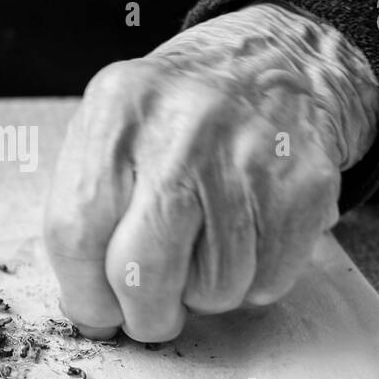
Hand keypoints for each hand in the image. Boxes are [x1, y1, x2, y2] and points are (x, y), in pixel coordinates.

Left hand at [43, 3, 378, 341]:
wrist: (276, 63)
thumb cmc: (177, 116)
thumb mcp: (114, 127)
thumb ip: (87, 207)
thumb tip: (89, 308)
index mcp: (118, 110)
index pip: (75, 230)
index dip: (83, 294)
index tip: (96, 314)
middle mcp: (182, 128)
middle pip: (142, 272)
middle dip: (143, 315)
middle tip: (148, 315)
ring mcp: (248, 158)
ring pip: (212, 289)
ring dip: (203, 294)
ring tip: (204, 250)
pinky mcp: (303, 187)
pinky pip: (266, 281)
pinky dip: (251, 282)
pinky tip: (245, 239)